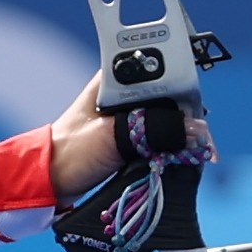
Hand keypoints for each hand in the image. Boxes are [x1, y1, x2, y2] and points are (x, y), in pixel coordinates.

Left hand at [45, 77, 194, 208]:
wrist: (50, 181)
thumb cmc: (70, 152)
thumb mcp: (112, 136)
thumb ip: (154, 128)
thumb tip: (195, 131)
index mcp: (116, 77)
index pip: (162, 70)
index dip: (183, 89)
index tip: (196, 113)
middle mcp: (125, 90)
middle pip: (171, 95)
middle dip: (187, 116)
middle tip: (200, 140)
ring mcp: (129, 113)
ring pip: (169, 116)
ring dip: (182, 133)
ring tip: (196, 151)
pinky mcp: (131, 134)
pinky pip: (161, 134)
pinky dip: (172, 145)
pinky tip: (181, 156)